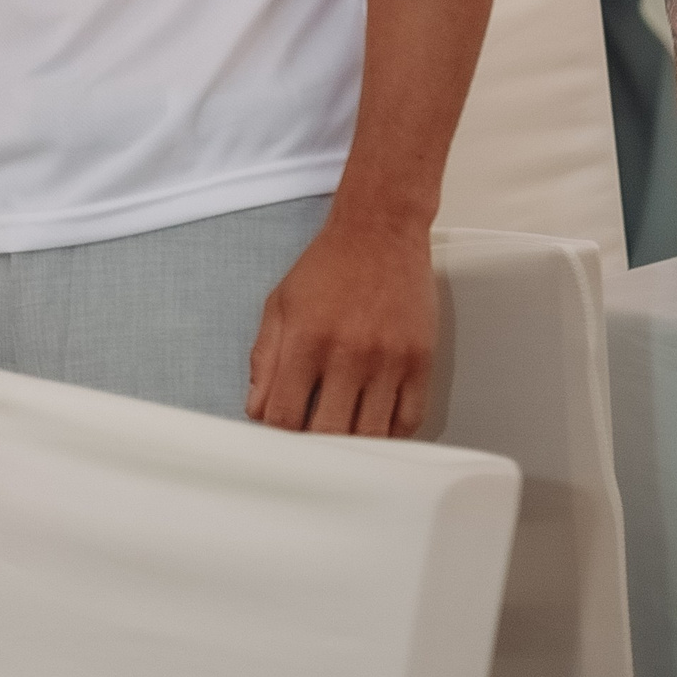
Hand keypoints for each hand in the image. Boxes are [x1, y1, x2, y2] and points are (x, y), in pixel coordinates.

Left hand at [246, 209, 436, 436]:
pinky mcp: (420, 362)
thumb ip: (265, 358)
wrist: (380, 229)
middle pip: (327, 435)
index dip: (277, 437)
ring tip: (343, 442)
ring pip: (370, 436)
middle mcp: (348, 353)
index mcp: (306, 340)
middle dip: (313, 448)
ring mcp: (388, 361)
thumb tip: (256, 409)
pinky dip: (391, 436)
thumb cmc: (328, 266)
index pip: (283, 416)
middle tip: (311, 447)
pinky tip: (376, 429)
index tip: (279, 440)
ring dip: (353, 447)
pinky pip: (409, 422)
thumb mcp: (281, 304)